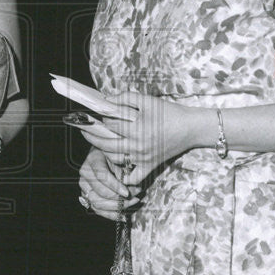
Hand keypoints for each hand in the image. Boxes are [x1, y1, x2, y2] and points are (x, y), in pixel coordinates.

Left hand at [72, 90, 192, 184]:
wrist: (190, 128)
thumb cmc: (169, 112)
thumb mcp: (148, 100)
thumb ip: (126, 97)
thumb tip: (106, 100)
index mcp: (136, 128)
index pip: (110, 123)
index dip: (102, 117)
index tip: (98, 114)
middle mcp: (137, 145)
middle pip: (106, 143)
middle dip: (91, 136)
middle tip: (84, 129)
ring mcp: (142, 158)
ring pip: (114, 159)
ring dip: (104, 151)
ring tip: (99, 143)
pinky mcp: (149, 166)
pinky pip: (133, 177)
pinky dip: (123, 177)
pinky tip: (117, 169)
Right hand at [78, 148, 141, 220]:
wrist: (104, 155)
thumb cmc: (115, 155)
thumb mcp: (120, 156)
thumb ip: (123, 170)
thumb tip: (130, 187)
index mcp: (93, 160)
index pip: (102, 176)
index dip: (115, 187)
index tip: (127, 193)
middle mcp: (85, 174)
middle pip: (100, 192)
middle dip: (119, 199)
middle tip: (135, 198)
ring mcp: (84, 187)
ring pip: (98, 203)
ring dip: (117, 207)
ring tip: (132, 204)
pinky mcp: (87, 197)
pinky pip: (97, 210)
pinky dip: (111, 215)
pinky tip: (123, 216)